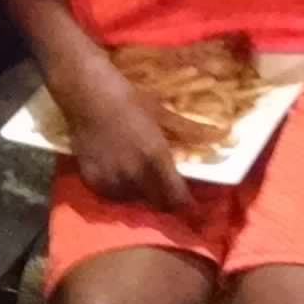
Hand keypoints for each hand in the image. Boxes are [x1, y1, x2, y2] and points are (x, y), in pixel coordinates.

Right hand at [57, 63, 190, 213]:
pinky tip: (119, 175)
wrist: (86, 94)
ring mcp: (111, 179)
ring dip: (141, 194)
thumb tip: (217, 135)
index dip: (187, 206)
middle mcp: (134, 175)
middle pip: (156, 203)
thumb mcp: (161, 113)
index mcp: (155, 158)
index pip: (176, 196)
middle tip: (167, 191)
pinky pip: (111, 194)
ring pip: (133, 199)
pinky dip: (119, 189)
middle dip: (166, 200)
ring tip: (141, 180)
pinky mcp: (92, 180)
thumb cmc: (127, 98)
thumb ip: (187, 129)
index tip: (193, 209)